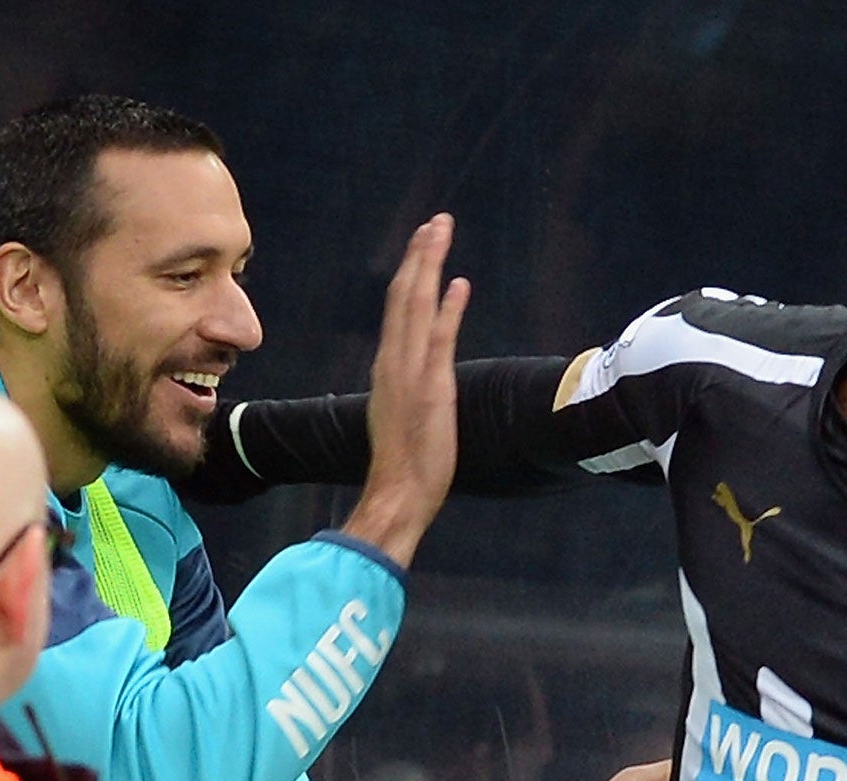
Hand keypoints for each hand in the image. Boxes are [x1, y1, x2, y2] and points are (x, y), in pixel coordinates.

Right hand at [340, 214, 470, 563]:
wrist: (396, 493)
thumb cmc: (403, 466)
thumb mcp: (401, 417)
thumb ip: (407, 392)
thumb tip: (418, 384)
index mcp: (387, 367)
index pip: (397, 310)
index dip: (410, 274)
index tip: (423, 247)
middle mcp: (393, 362)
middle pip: (403, 295)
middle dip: (420, 255)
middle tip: (435, 222)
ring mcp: (410, 372)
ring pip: (415, 305)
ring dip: (430, 265)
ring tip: (440, 231)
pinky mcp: (431, 388)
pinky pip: (439, 339)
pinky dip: (448, 309)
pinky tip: (459, 283)